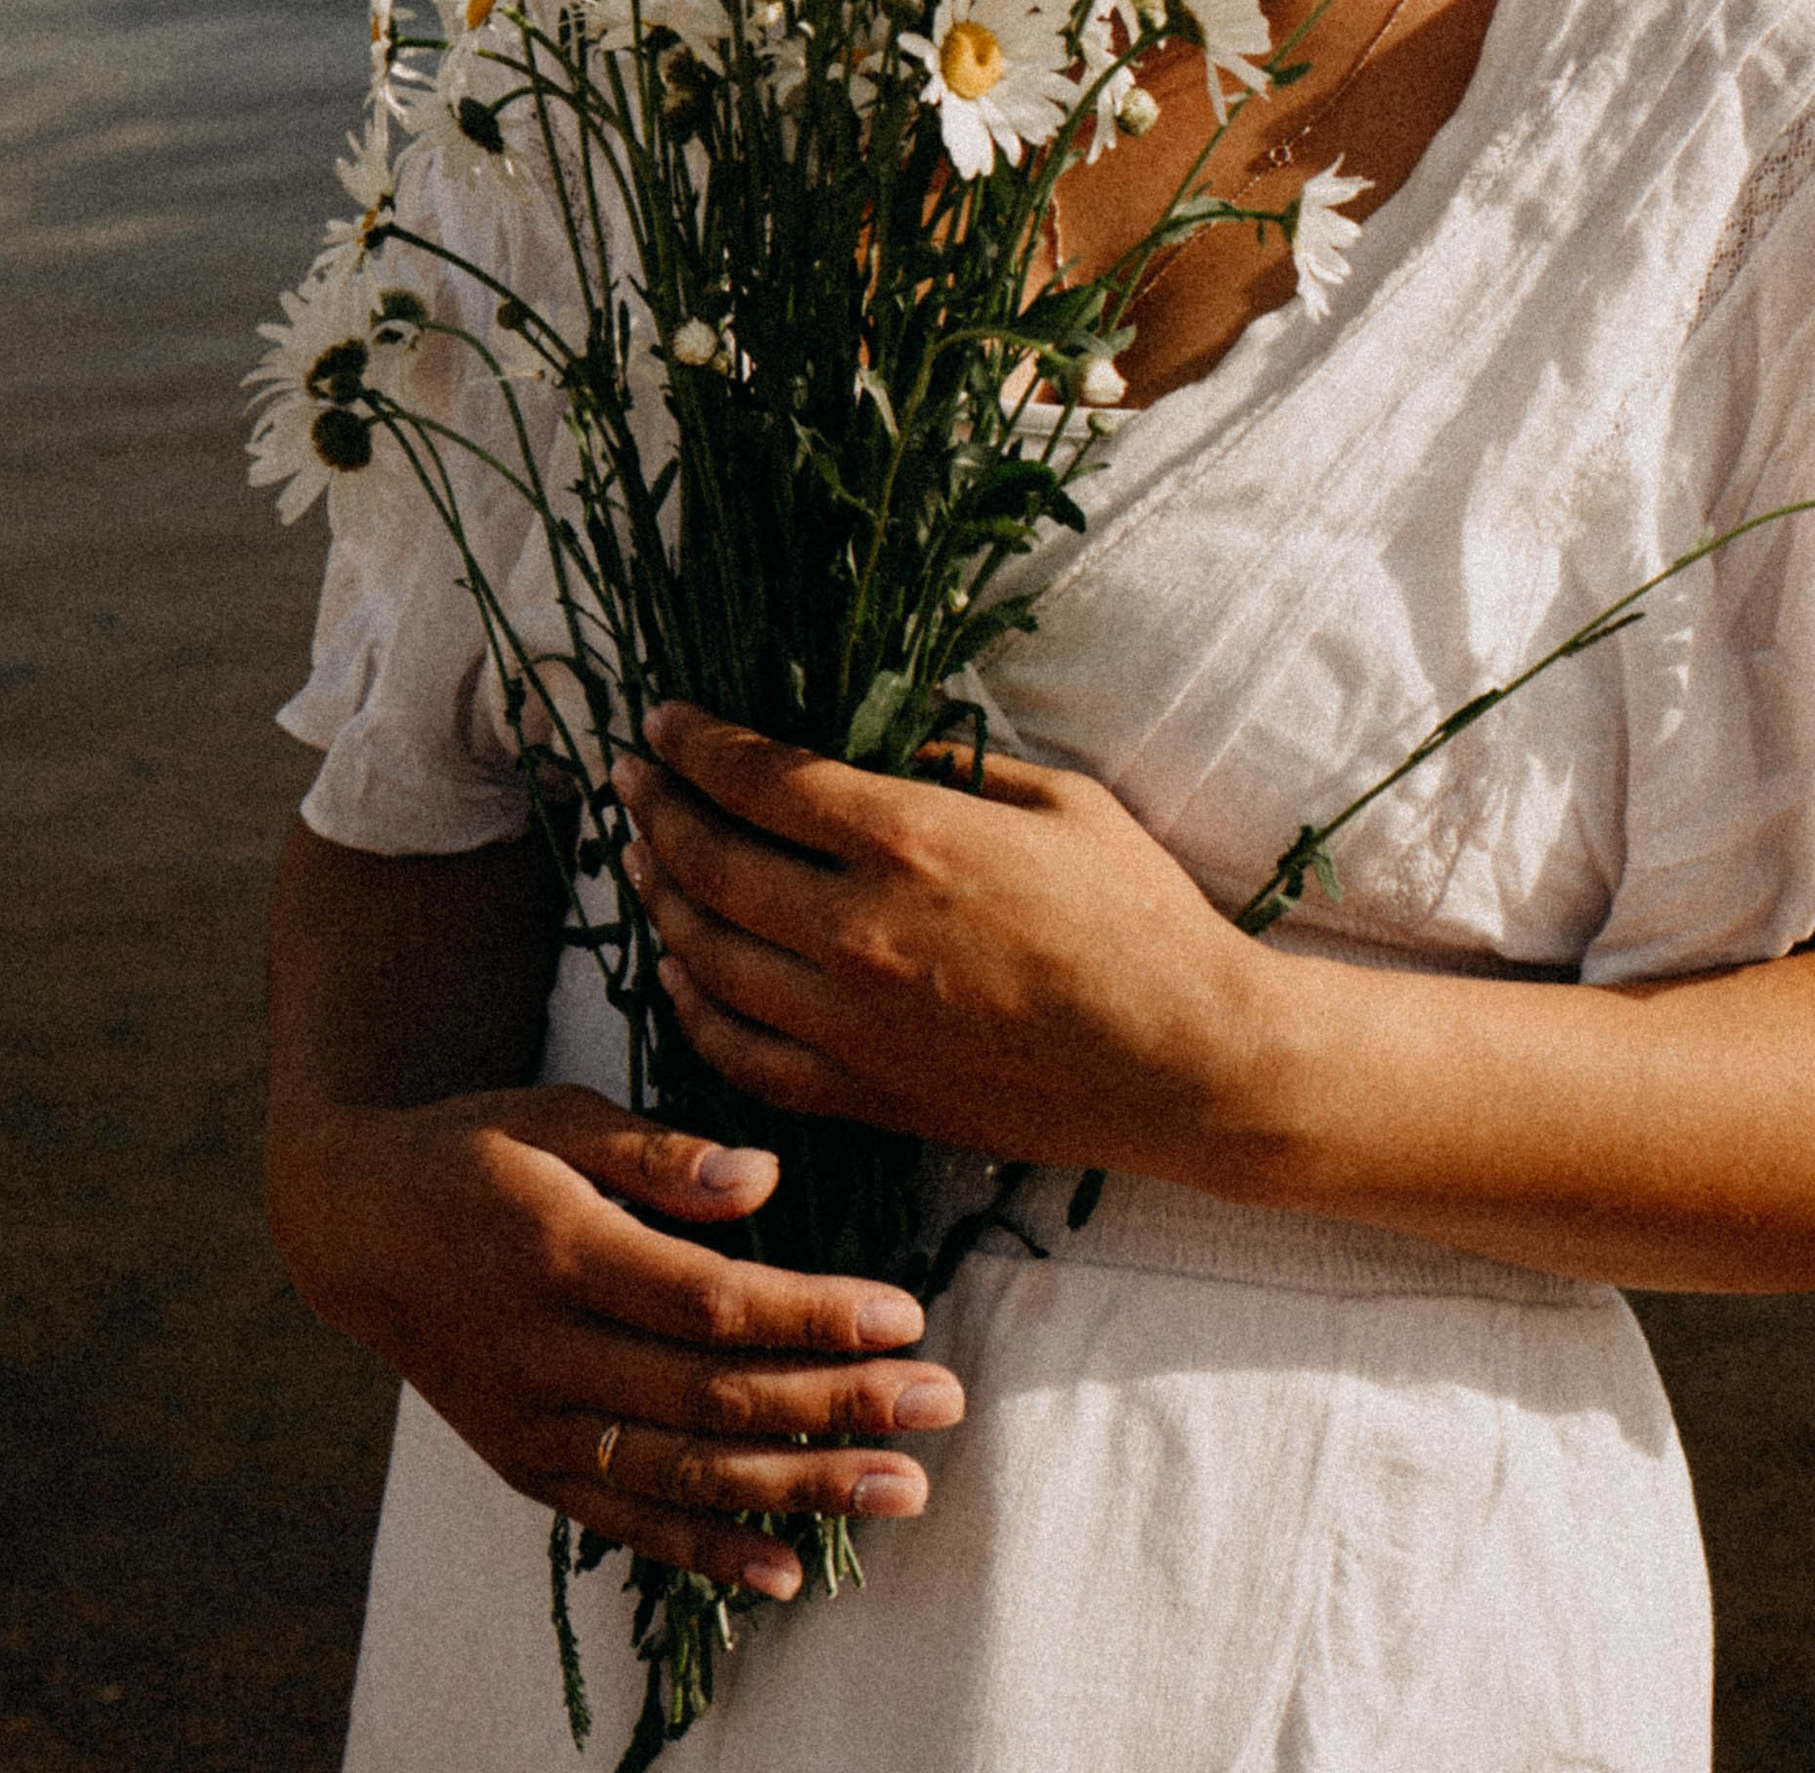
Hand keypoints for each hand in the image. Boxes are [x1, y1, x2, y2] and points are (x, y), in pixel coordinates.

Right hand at [269, 1083, 964, 1596]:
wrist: (353, 1228)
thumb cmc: (477, 1151)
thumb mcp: (555, 1115)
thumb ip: (657, 1154)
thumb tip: (764, 1180)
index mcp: (564, 1254)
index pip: (709, 1303)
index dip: (811, 1314)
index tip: (904, 1315)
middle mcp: (548, 1354)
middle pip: (712, 1397)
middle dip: (837, 1407)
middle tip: (941, 1407)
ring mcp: (535, 1424)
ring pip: (682, 1474)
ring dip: (799, 1489)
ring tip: (900, 1489)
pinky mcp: (526, 1467)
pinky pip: (625, 1523)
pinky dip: (705, 1553)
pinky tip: (788, 1568)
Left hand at [613, 708, 1275, 1182]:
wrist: (1185, 1061)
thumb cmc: (1141, 917)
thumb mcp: (1060, 802)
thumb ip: (961, 768)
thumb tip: (893, 753)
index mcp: (909, 838)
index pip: (759, 779)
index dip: (696, 744)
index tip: (663, 721)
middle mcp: (858, 930)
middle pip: (712, 862)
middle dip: (657, 809)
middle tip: (629, 778)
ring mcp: (851, 1022)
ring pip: (708, 956)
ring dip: (661, 900)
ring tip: (642, 861)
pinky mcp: (864, 1093)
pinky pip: (741, 1053)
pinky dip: (694, 1008)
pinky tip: (680, 973)